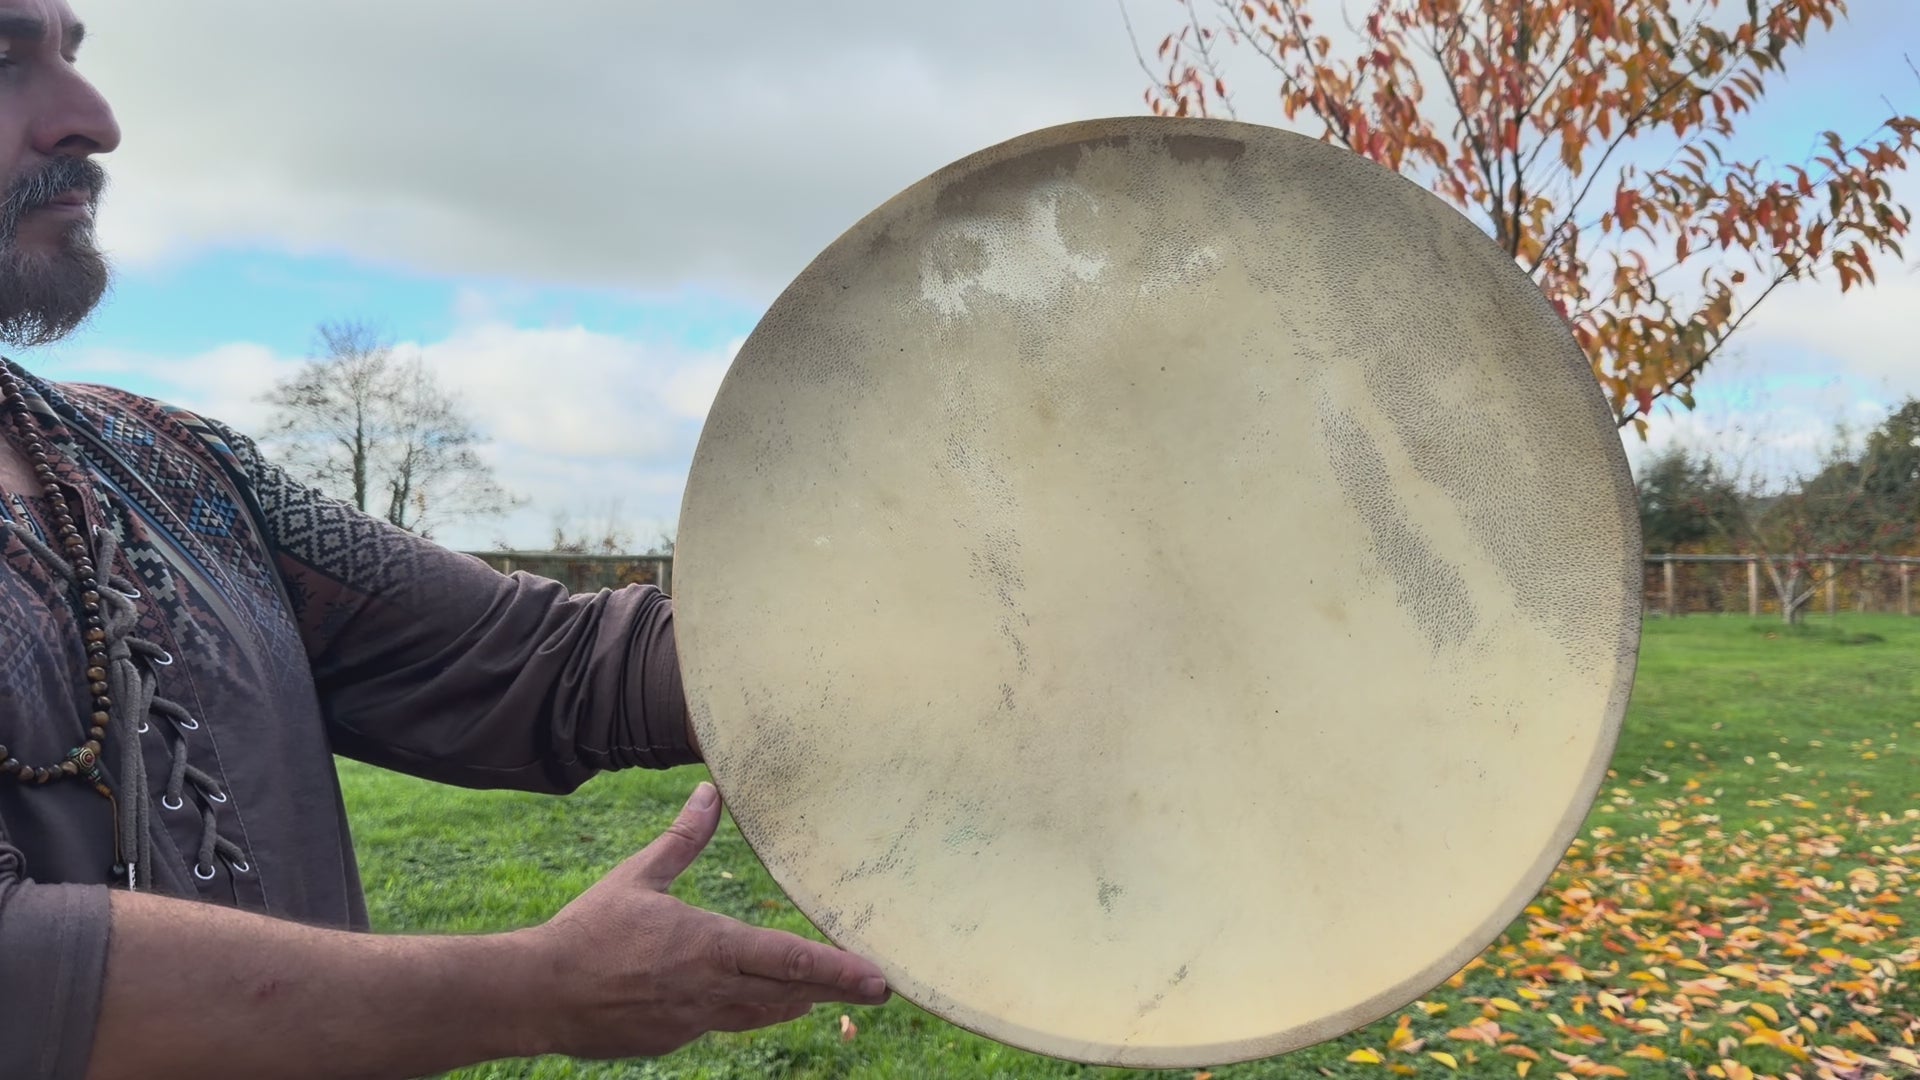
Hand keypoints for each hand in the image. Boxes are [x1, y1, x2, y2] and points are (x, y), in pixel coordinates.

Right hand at [522, 782, 890, 1059]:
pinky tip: (764, 1002)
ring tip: (829, 993)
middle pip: (788, 993)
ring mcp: (695, 1020)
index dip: (837, 969)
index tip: (876, 976)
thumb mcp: (638, 877)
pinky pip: (723, 1021)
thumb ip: (682, 839)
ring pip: (760, 1011)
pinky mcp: (675, 1038)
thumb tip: (711, 791)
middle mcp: (711, 989)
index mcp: (708, 946)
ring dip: (797, 1000)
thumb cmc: (589, 931)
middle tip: (880, 987)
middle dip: (835, 989)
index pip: (787, 958)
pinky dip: (749, 1010)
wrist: (539, 996)